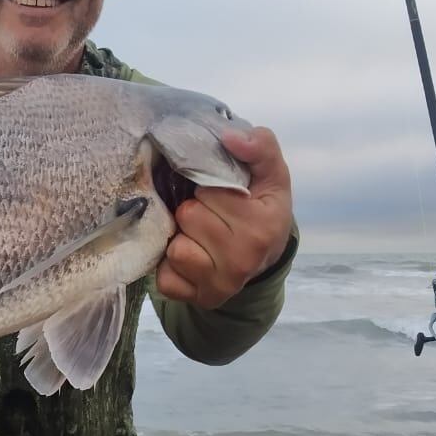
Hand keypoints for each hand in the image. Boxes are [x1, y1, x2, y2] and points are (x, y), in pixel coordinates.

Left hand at [156, 127, 292, 308]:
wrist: (266, 256)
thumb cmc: (262, 208)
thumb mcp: (270, 173)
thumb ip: (259, 146)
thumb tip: (230, 136)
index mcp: (262, 226)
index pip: (209, 192)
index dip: (211, 189)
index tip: (225, 195)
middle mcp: (242, 261)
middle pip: (188, 217)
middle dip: (195, 211)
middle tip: (212, 216)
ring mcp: (221, 285)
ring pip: (174, 247)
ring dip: (182, 237)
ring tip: (201, 237)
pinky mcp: (199, 299)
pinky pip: (165, 278)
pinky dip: (171, 267)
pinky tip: (192, 258)